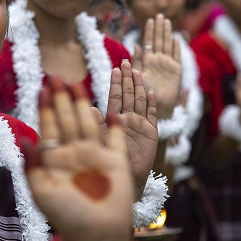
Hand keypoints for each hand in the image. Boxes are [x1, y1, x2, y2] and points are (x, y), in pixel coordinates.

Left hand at [23, 79, 134, 240]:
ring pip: (88, 122)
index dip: (45, 108)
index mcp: (55, 160)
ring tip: (77, 83)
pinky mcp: (117, 160)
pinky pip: (116, 137)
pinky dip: (114, 123)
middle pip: (67, 119)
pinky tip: (112, 109)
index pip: (48, 127)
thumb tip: (26, 139)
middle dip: (61, 98)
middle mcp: (74, 154)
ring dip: (83, 103)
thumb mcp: (41, 191)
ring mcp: (96, 155)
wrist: (97, 234)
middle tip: (55, 75)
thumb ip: (32, 166)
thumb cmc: (66, 217)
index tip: (41, 88)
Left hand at [95, 61, 158, 193]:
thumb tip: (88, 107)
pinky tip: (152, 93)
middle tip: (127, 62)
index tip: (115, 68)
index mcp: (114, 118)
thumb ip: (97, 124)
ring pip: (140, 101)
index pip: (115, 96)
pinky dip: (152, 105)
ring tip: (138, 72)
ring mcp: (140, 124)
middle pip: (128, 95)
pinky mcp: (151, 133)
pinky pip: (152, 116)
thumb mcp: (101, 140)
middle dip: (127, 79)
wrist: (125, 178)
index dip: (115, 83)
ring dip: (139, 87)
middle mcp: (127, 118)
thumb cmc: (109, 160)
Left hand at [132, 14, 182, 119]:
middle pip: (159, 41)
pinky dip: (177, 48)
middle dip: (159, 28)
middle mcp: (158, 62)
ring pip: (168, 46)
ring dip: (167, 34)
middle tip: (159, 15)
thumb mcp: (137, 76)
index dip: (149, 32)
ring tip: (166, 21)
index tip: (149, 20)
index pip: (148, 43)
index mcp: (147, 62)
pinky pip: (177, 56)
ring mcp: (168, 65)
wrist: (156, 109)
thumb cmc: (143, 95)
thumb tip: (136, 45)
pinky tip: (176, 38)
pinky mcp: (177, 71)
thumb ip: (137, 62)